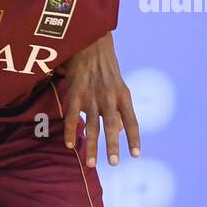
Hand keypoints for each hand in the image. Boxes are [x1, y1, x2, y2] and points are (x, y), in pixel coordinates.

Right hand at [59, 33, 139, 166]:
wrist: (90, 42)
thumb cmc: (106, 65)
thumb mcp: (119, 84)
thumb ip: (120, 107)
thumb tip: (121, 130)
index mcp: (124, 95)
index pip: (132, 121)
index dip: (134, 138)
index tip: (135, 155)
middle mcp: (110, 97)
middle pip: (112, 126)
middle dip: (112, 147)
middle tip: (113, 164)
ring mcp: (92, 96)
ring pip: (92, 126)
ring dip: (92, 146)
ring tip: (91, 164)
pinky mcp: (76, 92)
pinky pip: (73, 116)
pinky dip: (71, 131)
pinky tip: (71, 145)